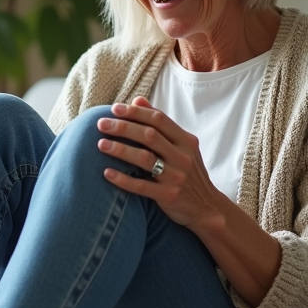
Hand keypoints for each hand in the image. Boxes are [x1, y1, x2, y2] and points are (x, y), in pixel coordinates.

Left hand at [96, 97, 225, 229]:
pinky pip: (142, 186)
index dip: (136, 112)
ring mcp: (176, 176)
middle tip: (101, 124)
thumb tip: (138, 100)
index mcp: (186, 140)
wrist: (207, 207)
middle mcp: (182, 156)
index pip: (159, 119)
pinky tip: (106, 173)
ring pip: (145, 158)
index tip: (114, 108)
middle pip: (149, 135)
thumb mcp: (182, 146)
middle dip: (123, 127)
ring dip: (120, 149)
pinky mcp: (168, 195)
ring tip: (100, 144)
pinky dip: (123, 179)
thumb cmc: (188, 172)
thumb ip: (161, 124)